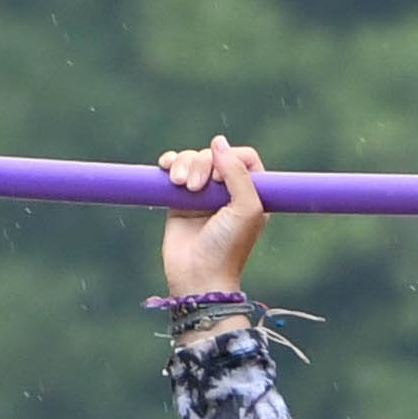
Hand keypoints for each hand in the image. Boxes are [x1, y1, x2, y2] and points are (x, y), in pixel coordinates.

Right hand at [157, 135, 267, 297]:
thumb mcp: (246, 208)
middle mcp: (227, 192)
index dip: (230, 158)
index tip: (220, 179)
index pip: (244, 157)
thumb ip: (238, 172)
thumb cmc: (228, 247)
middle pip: (214, 155)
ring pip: (192, 159)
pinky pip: (173, 169)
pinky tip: (165, 169)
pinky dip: (169, 163)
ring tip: (180, 186)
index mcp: (251, 193)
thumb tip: (218, 142)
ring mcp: (202, 195)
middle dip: (201, 163)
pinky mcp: (179, 201)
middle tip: (196, 188)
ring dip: (183, 164)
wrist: (198, 276)